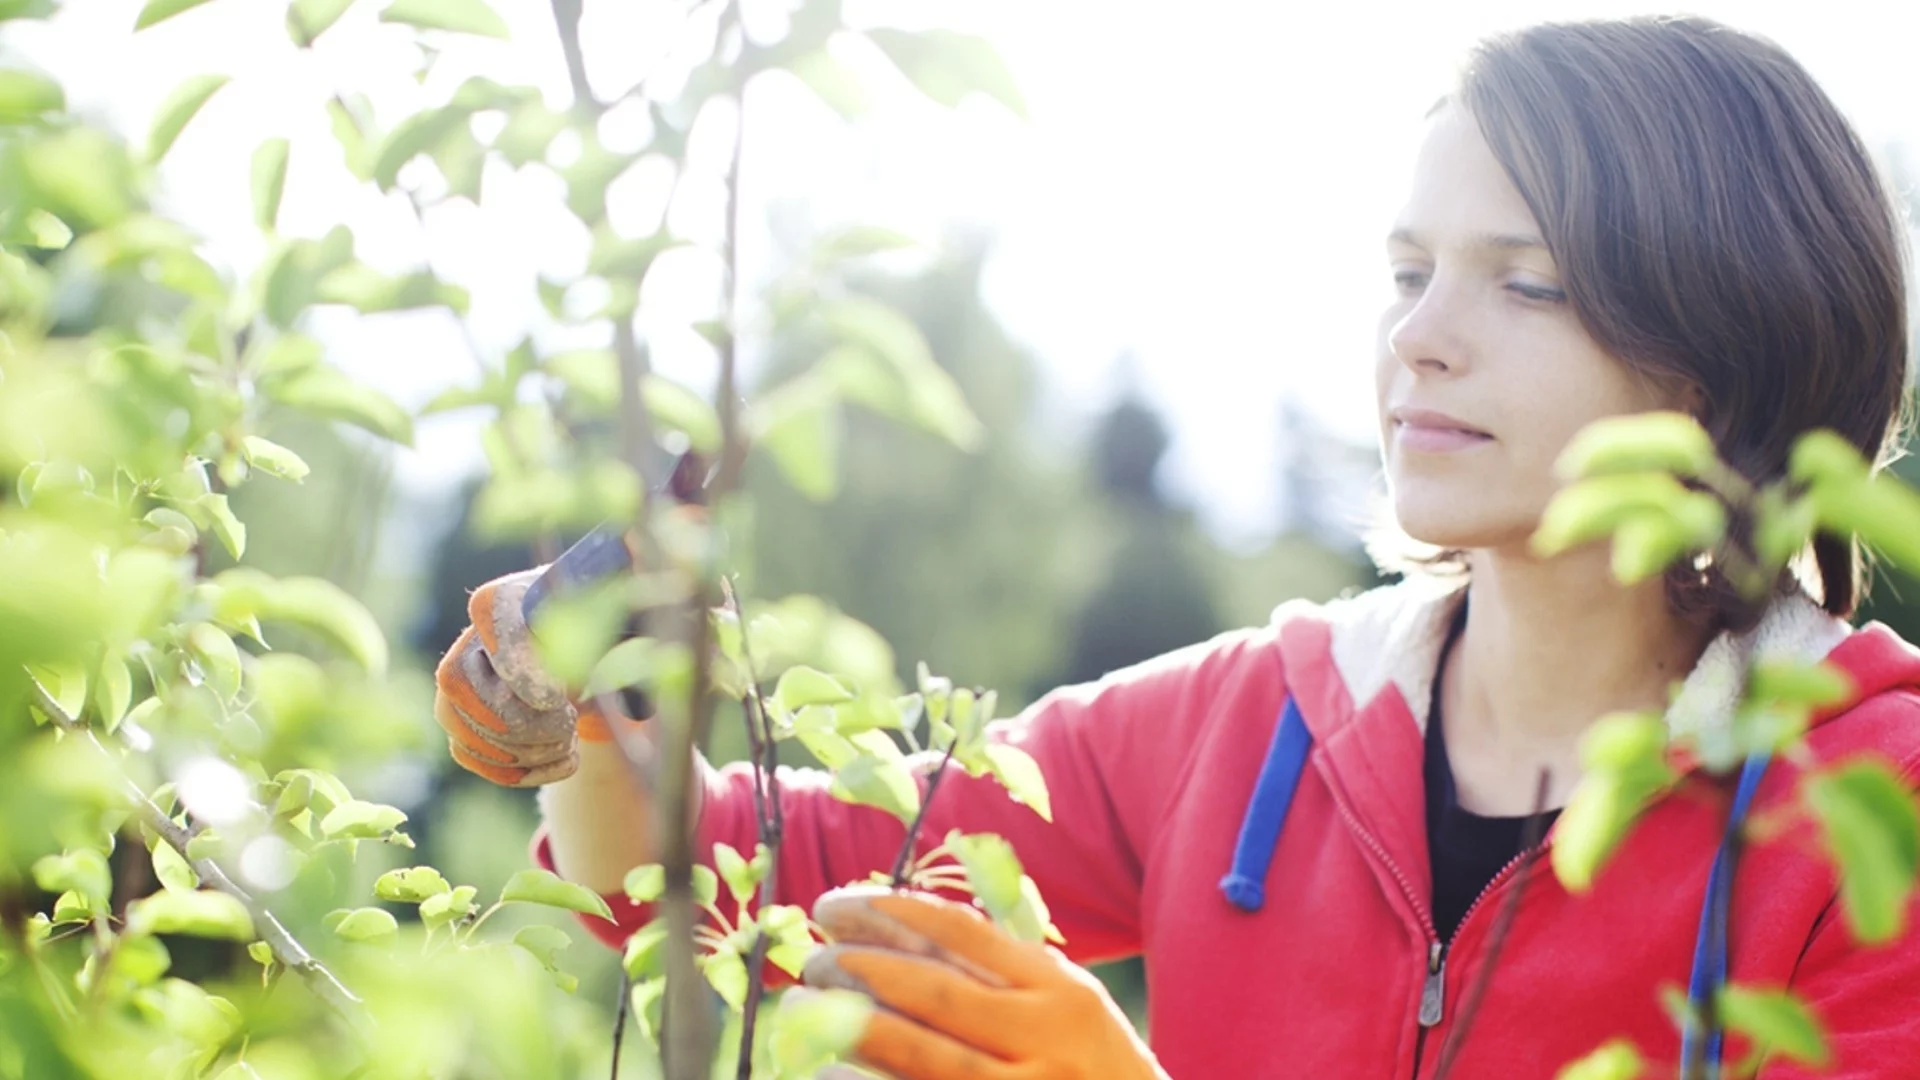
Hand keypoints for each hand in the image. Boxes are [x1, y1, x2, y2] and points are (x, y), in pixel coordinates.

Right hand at [433, 567, 636, 786]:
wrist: (591, 656)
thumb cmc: (608, 625)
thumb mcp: (623, 610)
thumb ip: (635, 595)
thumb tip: (650, 569)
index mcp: (503, 598)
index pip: (489, 618)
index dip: (519, 665)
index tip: (558, 695)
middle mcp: (468, 638)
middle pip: (462, 687)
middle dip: (522, 721)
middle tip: (569, 723)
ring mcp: (456, 684)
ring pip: (465, 728)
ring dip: (527, 750)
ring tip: (569, 739)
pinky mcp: (460, 722)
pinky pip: (471, 755)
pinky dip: (520, 770)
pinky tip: (561, 758)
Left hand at [800, 886, 1167, 1079]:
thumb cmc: (1094, 1063)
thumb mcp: (1069, 999)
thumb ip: (1005, 964)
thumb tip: (909, 918)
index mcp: (1058, 988)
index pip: (963, 935)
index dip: (891, 914)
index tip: (839, 905)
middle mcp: (1045, 1038)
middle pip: (936, 994)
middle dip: (863, 969)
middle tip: (814, 955)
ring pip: (926, 1056)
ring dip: (855, 1028)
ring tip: (802, 1003)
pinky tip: (831, 1072)